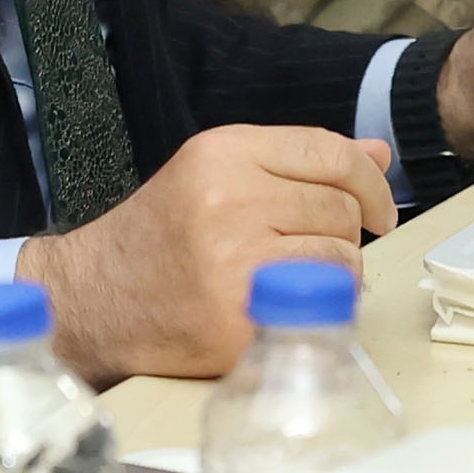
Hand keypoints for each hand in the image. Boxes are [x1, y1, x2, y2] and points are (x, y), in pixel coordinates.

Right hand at [18, 126, 395, 384]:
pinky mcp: (239, 319)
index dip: (371, 182)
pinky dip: (316, 308)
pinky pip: (318, 306)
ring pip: (340, 258)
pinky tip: (286, 306)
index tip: (380, 209)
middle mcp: (230, 200)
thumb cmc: (161, 235)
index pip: (331, 153)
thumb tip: (378, 153)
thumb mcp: (216, 174)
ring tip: (295, 278)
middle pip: (342, 208)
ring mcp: (235, 262)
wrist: (93, 299)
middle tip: (313, 248)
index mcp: (223, 153)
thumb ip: (296, 161)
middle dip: (343, 231)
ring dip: (334, 273)